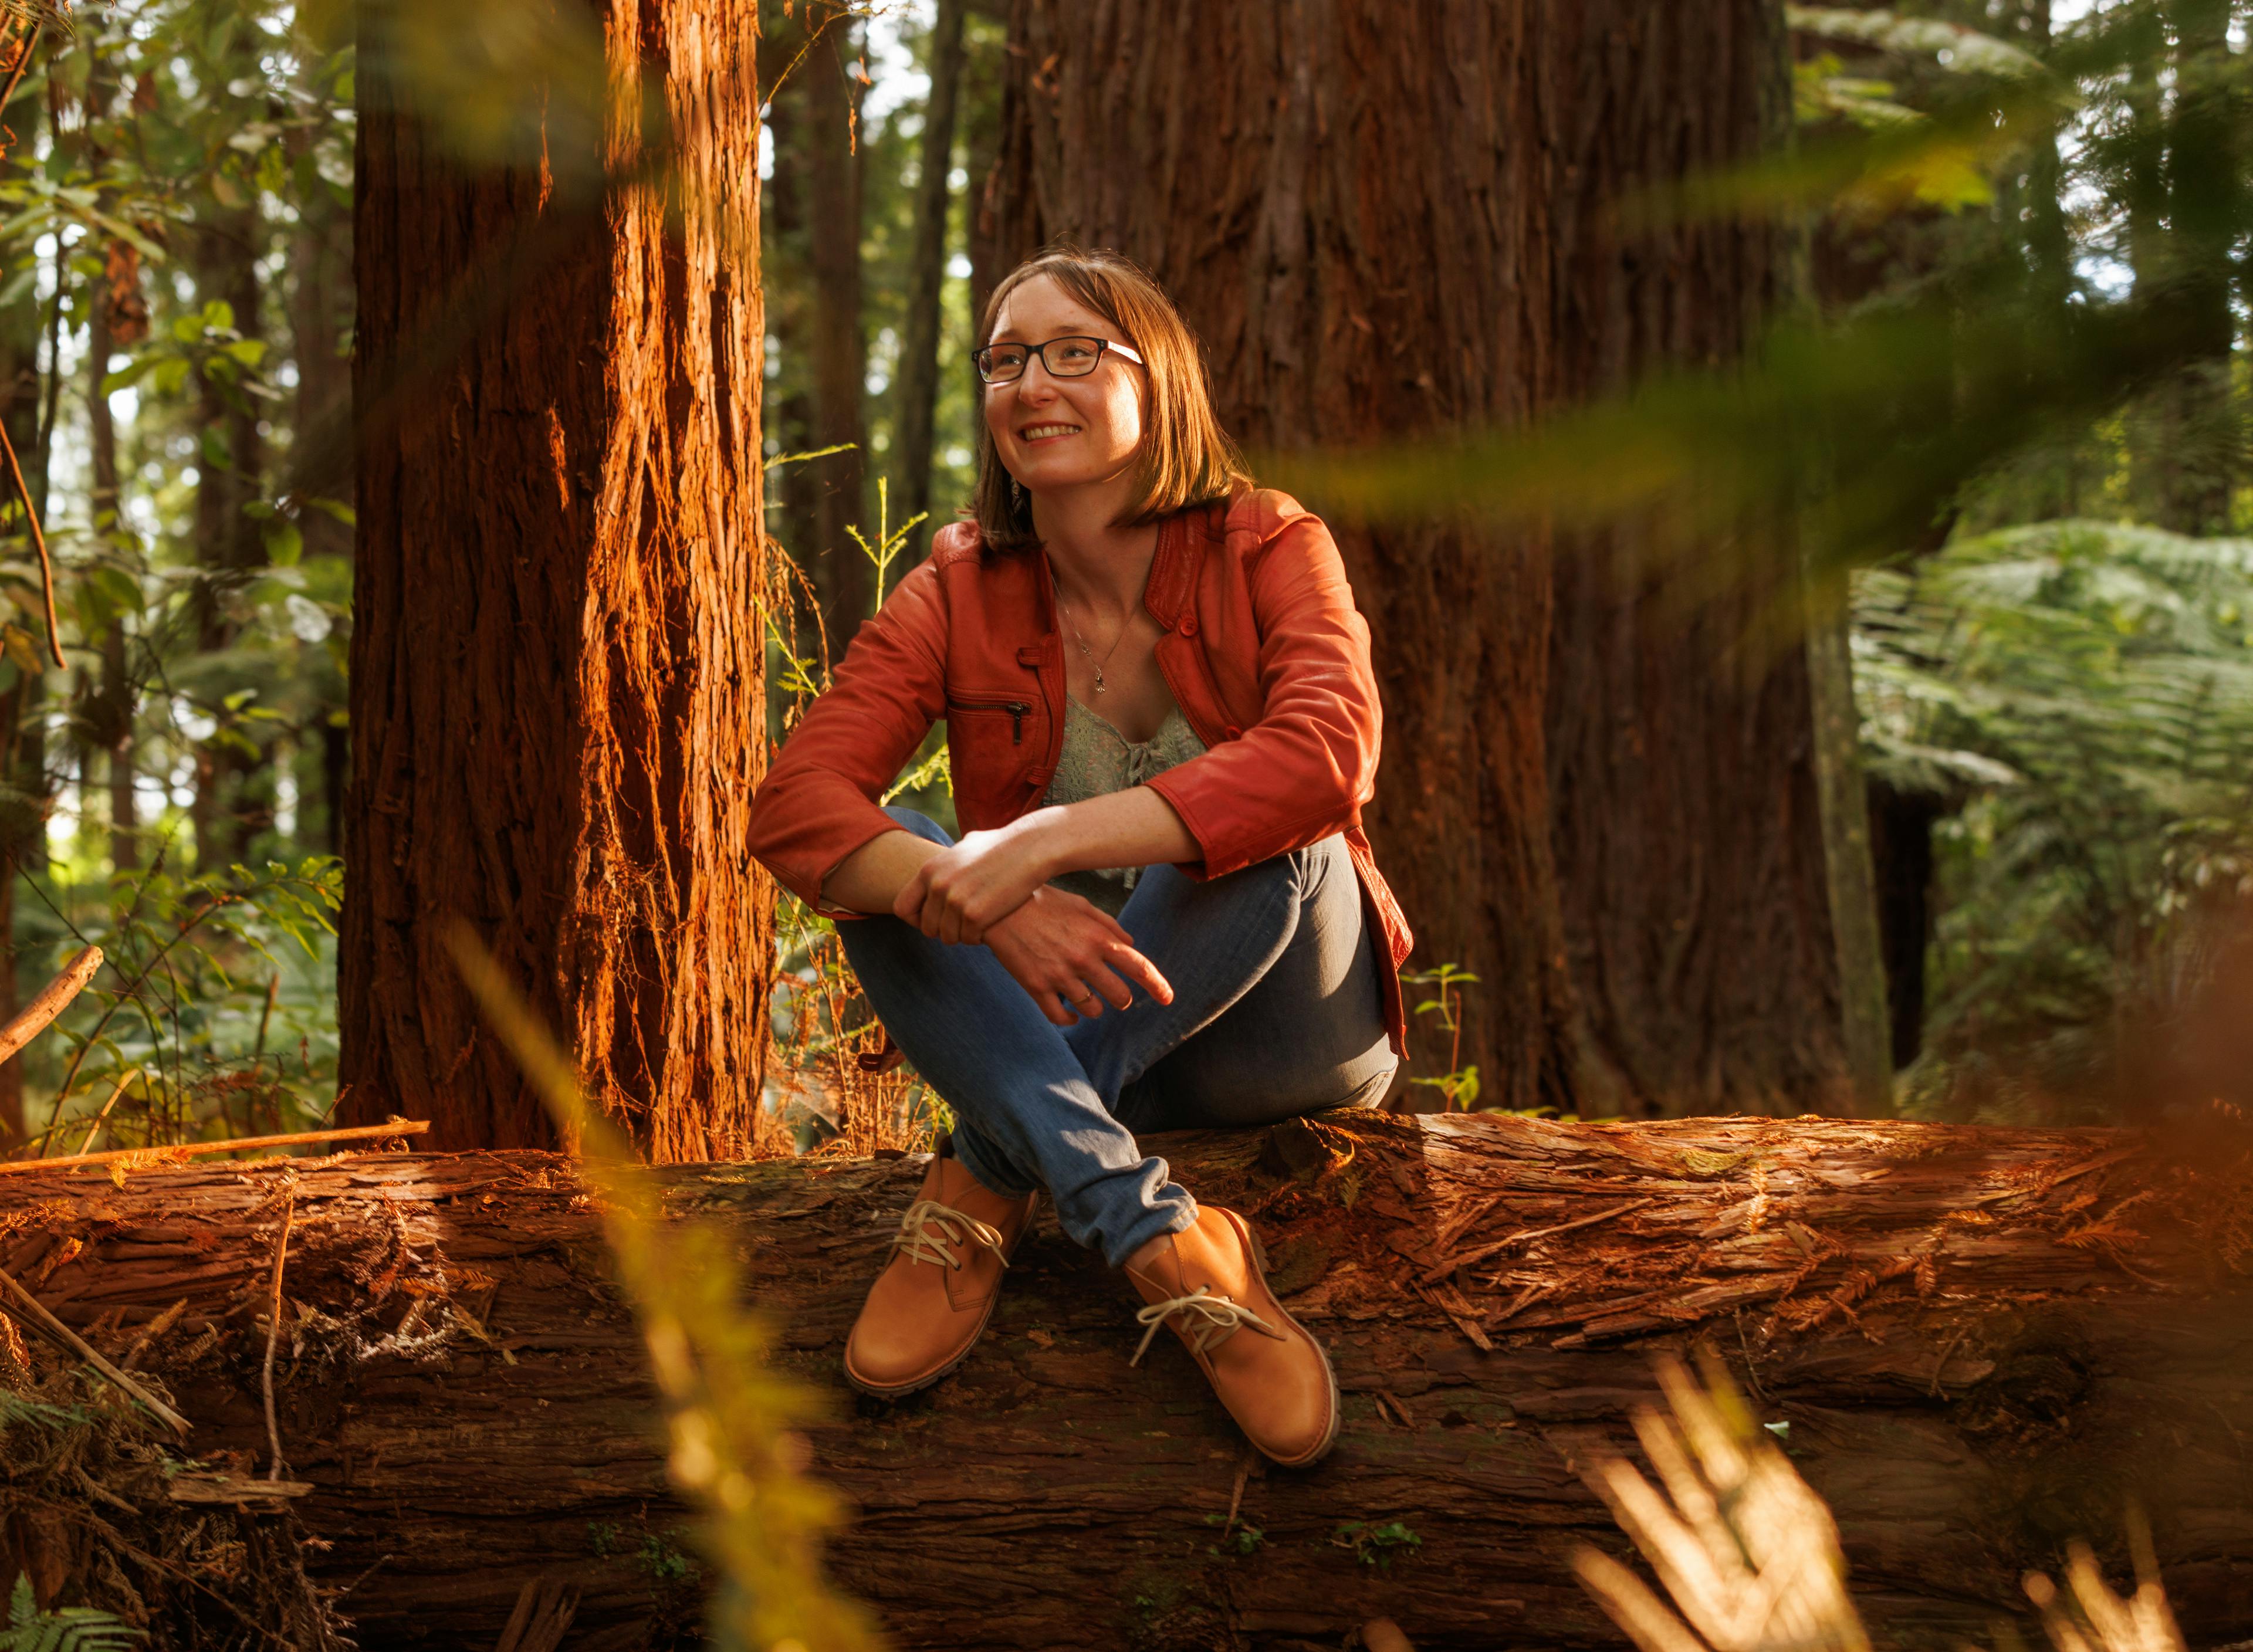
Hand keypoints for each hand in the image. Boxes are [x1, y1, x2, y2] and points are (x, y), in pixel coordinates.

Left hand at [894, 818, 1055, 944]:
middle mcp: (937, 886)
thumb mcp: (966, 845)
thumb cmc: (1003, 844)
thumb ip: (949, 861)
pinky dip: (980, 936)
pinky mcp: (976, 916)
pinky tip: (992, 922)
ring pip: (948, 937)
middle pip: (927, 928)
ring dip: (963, 934)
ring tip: (981, 921)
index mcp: (929, 870)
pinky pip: (969, 939)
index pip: (902, 907)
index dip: (916, 919)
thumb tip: (944, 864)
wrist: (1031, 847)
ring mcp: (955, 902)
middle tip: (964, 922)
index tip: (934, 919)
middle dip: (944, 929)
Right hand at [982, 886, 1174, 1026]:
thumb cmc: (1043, 902)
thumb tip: (1130, 943)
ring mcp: (1060, 975)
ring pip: (1092, 1009)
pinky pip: (1061, 1017)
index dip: (1157, 986)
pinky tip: (1069, 1014)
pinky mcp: (1037, 987)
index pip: (1139, 966)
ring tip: (1085, 998)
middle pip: (1119, 996)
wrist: (998, 908)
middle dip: (1121, 999)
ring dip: (1094, 1008)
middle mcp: (1083, 958)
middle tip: (1115, 995)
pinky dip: (1069, 1019)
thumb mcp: (1081, 906)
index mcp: (1098, 937)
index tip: (1168, 999)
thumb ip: (1109, 925)